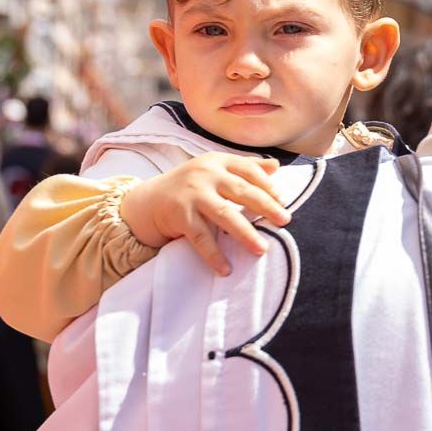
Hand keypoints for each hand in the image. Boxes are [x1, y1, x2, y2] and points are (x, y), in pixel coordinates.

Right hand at [119, 153, 291, 275]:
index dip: (268, 185)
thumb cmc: (187, 187)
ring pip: (225, 214)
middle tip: (285, 220)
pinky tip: (226, 269)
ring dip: (245, 233)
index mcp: (216, 161)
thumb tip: (276, 165)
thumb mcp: (213, 171)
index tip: (283, 201)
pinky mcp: (179, 215)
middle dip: (266, 206)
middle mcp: (205, 174)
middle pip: (242, 190)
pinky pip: (201, 237)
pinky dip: (214, 254)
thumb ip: (243, 167)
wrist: (146, 202)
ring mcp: (191, 194)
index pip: (248, 170)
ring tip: (262, 249)